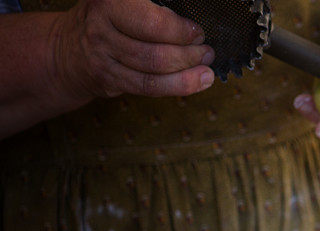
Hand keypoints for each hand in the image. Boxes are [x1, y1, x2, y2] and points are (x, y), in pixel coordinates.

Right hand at [51, 0, 214, 103]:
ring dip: (188, 73)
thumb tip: (191, 24)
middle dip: (190, 54)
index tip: (197, 32)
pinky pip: (149, 87)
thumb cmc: (109, 20)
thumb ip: (152, 8)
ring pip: (154, 71)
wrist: (68, 48)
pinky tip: (197, 82)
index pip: (154, 21)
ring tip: (205, 69)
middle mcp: (101, 24)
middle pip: (156, 49)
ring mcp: (102, 54)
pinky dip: (178, 86)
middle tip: (206, 51)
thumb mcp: (123, 2)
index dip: (182, 31)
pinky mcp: (107, 78)